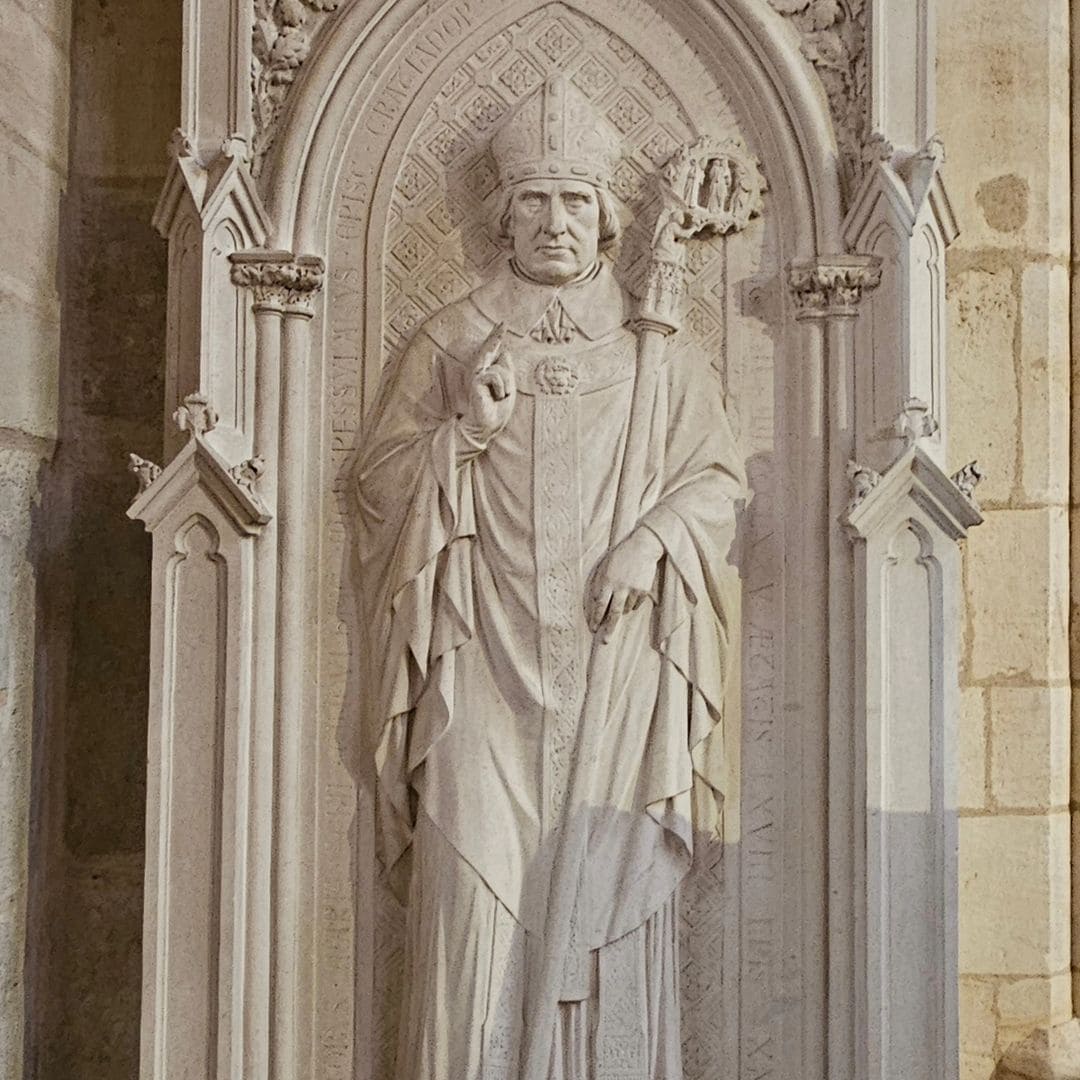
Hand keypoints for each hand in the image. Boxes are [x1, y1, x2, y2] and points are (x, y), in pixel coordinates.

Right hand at [460, 321, 515, 445]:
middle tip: (503, 322)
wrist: (488, 426)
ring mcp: (477, 374)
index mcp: (489, 373)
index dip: (496, 338)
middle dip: (496, 336)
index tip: (502, 324)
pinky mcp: (476, 379)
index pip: (494, 352)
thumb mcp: (507, 388)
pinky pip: (496, 376)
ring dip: (506, 386)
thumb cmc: (497, 410)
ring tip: (500, 397)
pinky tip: (496, 397)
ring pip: (501, 370)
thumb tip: (505, 352)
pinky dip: (501, 389)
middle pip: (490, 349)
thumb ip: (506, 371)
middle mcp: (481, 371)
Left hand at [585, 528, 663, 642]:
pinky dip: (631, 603)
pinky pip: (635, 604)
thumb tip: (596, 603)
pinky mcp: (644, 590)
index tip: (593, 628)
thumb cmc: (620, 555)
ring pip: (625, 609)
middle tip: (605, 641)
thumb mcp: (604, 567)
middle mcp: (620, 587)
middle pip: (613, 613)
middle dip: (608, 629)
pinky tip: (630, 592)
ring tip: (621, 596)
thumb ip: (599, 584)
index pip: (599, 605)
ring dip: (620, 609)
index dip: (595, 618)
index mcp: (607, 580)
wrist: (643, 546)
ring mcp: (633, 589)